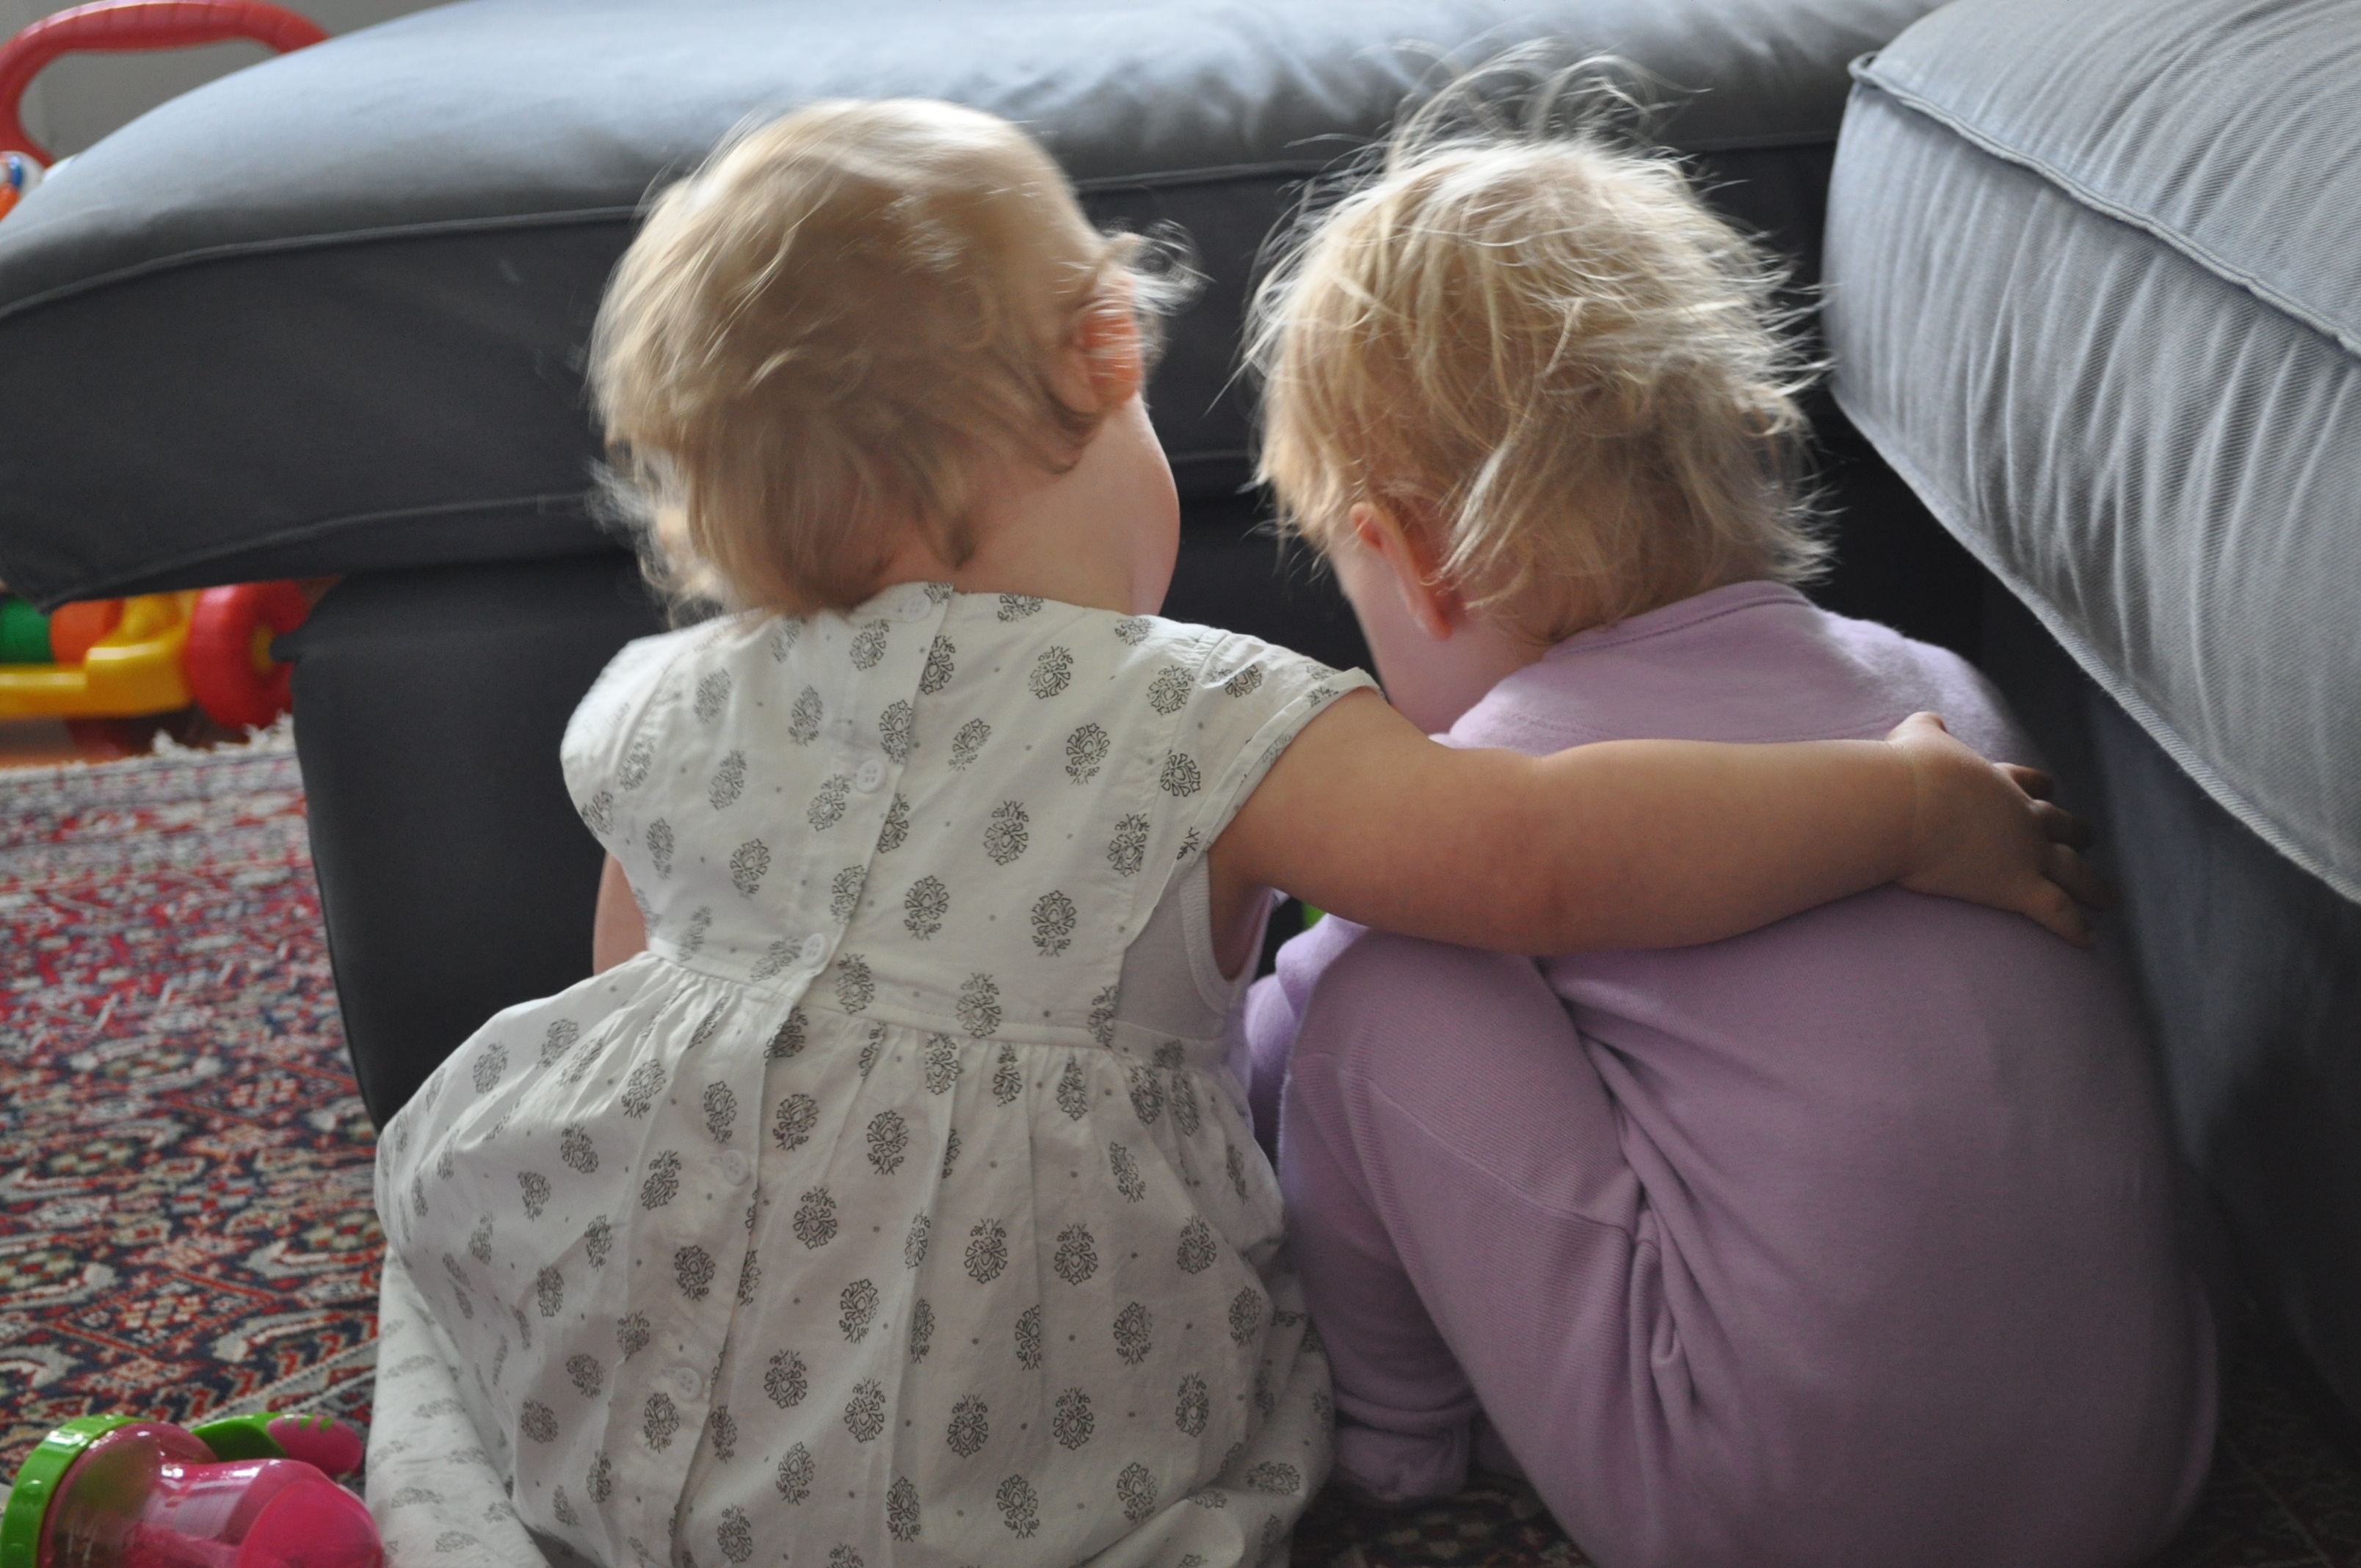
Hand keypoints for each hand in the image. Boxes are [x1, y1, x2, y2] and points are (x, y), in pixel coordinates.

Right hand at [1885, 712, 2113, 944]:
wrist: (1905, 806)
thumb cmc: (1907, 772)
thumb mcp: (1917, 737)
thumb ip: (1927, 728)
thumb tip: (1930, 721)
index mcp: (1998, 782)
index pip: (2030, 783)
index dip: (2040, 788)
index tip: (2049, 790)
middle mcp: (2021, 816)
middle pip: (2060, 825)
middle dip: (2077, 833)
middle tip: (2091, 838)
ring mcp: (2026, 853)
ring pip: (2072, 870)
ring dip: (2093, 884)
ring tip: (2109, 897)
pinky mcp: (2018, 887)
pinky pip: (2057, 911)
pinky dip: (2076, 927)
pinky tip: (2090, 939)